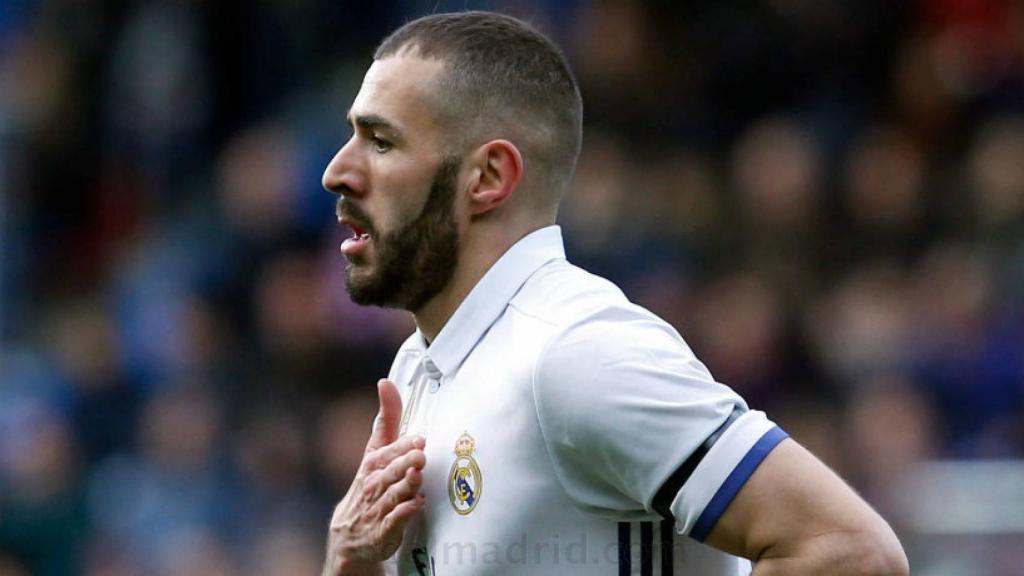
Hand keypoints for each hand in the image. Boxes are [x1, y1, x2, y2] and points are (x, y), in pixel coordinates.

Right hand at [324, 379, 426, 575]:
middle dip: (404, 463)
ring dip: (406, 486)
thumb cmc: (370, 485)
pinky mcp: (383, 532)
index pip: (384, 451)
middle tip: (420, 455)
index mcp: (371, 463)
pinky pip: (394, 522)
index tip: (418, 439)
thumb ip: (387, 420)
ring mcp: (376, 509)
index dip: (401, 445)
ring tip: (418, 477)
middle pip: (390, 472)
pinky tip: (417, 505)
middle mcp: (372, 485)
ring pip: (393, 495)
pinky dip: (405, 513)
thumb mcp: (374, 452)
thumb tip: (386, 382)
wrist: (349, 537)